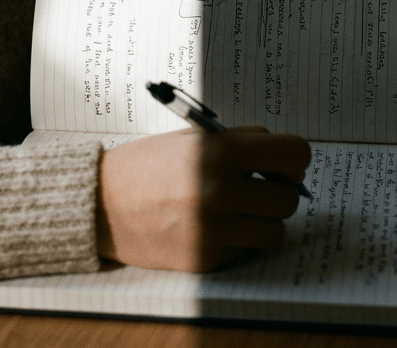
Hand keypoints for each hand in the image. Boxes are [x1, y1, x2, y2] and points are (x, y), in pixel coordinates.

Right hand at [96, 127, 310, 272]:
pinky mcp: (206, 258)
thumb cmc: (150, 164)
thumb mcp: (196, 137)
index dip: (294, 159)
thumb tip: (288, 162)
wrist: (102, 202)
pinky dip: (234, 239)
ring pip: (273, 231)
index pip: (295, 154)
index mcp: (221, 151)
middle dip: (276, 192)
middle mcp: (221, 190)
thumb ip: (242, 143)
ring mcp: (214, 229)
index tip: (284, 165)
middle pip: (288, 199)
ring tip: (235, 209)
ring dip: (260, 220)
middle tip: (257, 187)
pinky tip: (207, 225)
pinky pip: (244, 250)